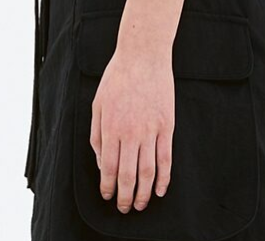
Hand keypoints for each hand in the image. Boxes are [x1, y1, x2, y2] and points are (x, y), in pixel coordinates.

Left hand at [90, 43, 174, 212]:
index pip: (108, 168)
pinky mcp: (167, 125)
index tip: (108, 196)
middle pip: (128, 175)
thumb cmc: (118, 77)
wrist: (143, 55)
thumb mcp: (98, 104)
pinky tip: (160, 189)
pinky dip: (164, 177)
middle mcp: (131, 132)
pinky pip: (166, 158)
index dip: (108, 187)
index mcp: (111, 128)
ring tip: (140, 204)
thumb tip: (101, 162)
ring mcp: (151, 129)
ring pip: (148, 171)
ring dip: (144, 193)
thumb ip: (97, 135)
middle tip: (124, 208)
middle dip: (125, 197)